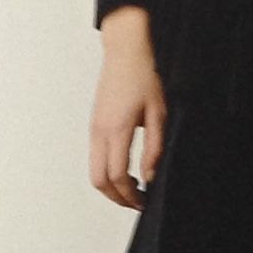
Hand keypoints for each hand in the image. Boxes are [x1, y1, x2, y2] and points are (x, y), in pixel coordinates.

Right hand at [90, 7, 166, 209]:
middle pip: (98, 180)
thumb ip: (155, 147)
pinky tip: (126, 168)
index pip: (117, 176)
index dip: (130, 195)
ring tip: (134, 187)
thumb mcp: (159, 113)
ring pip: (93, 170)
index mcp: (117, 129)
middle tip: (137, 202)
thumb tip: (150, 175)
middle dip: (116, 197)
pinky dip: (106, 171)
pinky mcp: (94, 124)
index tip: (144, 201)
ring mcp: (94, 128)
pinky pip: (95, 157)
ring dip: (111, 185)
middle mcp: (100, 131)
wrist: (126, 50)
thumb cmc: (144, 75)